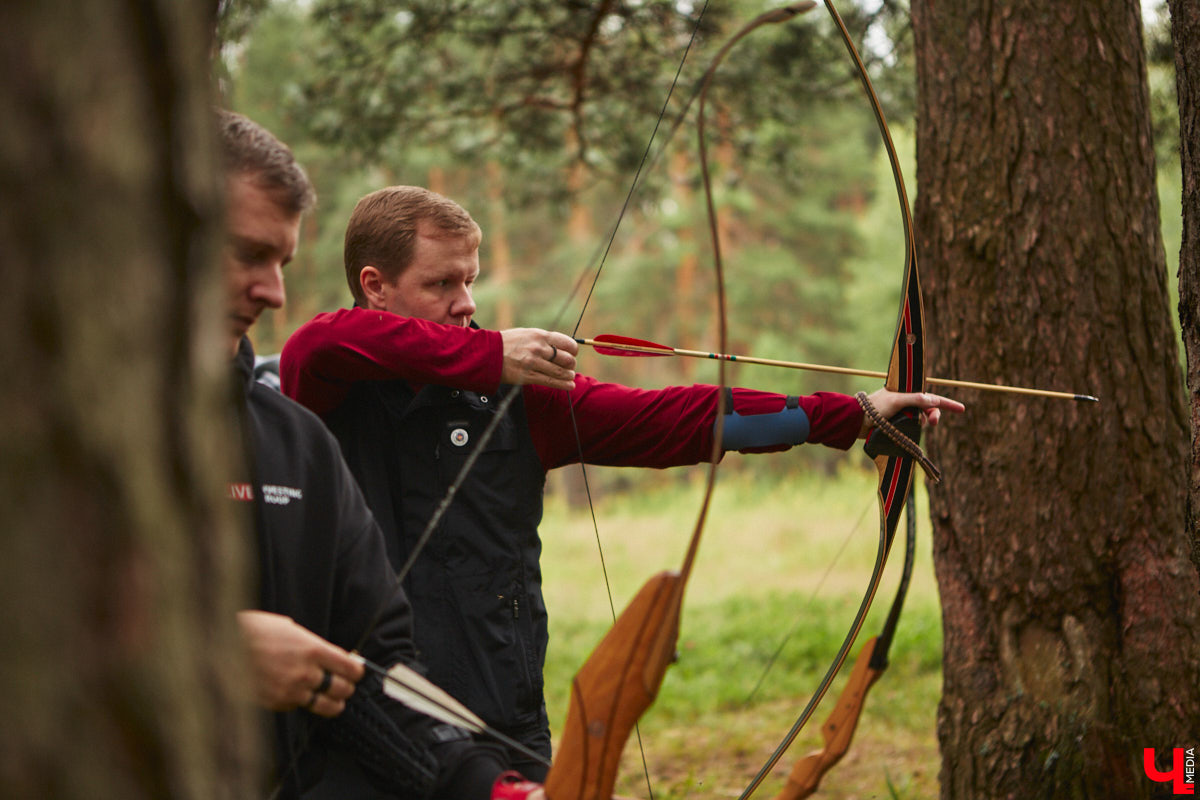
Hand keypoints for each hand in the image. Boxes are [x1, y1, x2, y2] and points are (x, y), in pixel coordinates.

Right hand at [237, 610, 364, 716]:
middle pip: (342, 689)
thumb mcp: (287, 628)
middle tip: (345, 685)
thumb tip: (325, 654)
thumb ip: (309, 644)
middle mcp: (305, 673)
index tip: (357, 670)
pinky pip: (297, 707)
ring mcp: (290, 691)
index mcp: (312, 649)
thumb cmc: (252, 631)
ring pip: (325, 706)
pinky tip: (297, 695)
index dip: (357, 670)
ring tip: (334, 701)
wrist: (219, 646)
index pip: (349, 667)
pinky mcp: (275, 704)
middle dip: (346, 687)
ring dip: (332, 703)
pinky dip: (300, 703)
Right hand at [499, 328, 578, 390]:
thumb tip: (562, 347)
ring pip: (561, 372)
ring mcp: (533, 363)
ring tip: (569, 377)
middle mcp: (538, 348)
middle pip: (567, 359)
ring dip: (568, 376)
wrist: (488, 353)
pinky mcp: (528, 376)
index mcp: (540, 335)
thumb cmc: (508, 343)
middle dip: (571, 364)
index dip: (573, 350)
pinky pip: (551, 381)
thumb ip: (544, 340)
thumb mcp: (527, 334)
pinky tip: (569, 385)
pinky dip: (563, 385)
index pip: (567, 343)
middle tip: (569, 367)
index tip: (572, 354)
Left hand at [858, 389, 964, 437]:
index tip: (962, 409)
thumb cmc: (875, 408)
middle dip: (934, 415)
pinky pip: (913, 428)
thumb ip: (915, 399)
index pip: (931, 396)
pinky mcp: (898, 425)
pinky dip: (915, 430)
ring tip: (917, 426)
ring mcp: (902, 414)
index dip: (946, 403)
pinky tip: (911, 432)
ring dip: (923, 423)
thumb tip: (934, 400)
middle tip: (932, 423)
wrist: (857, 422)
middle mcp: (906, 402)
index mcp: (906, 392)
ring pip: (921, 420)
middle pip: (928, 409)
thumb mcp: (897, 400)